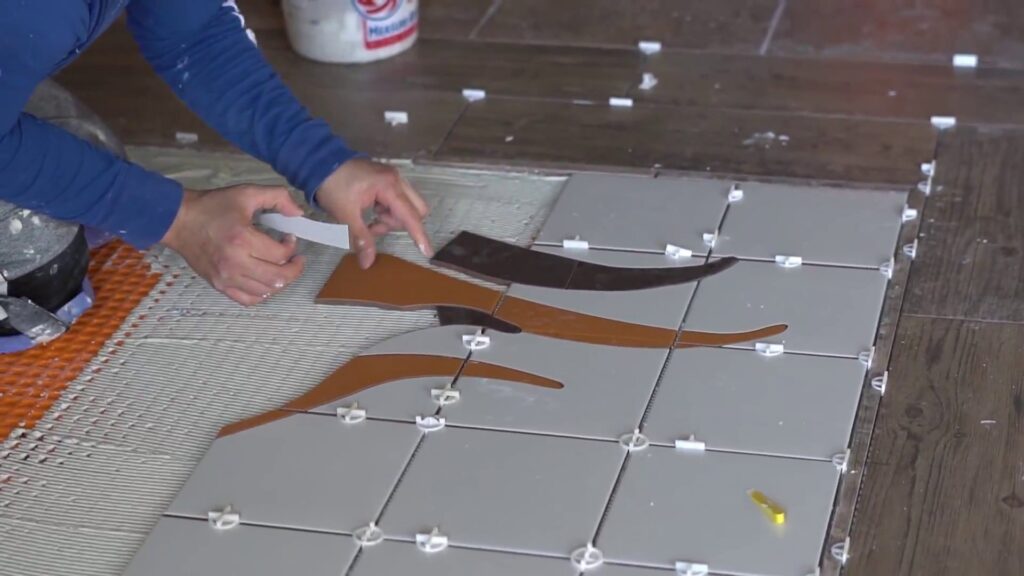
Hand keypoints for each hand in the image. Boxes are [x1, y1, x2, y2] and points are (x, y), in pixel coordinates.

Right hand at [162, 185, 304, 305]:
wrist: (178, 220)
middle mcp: (235, 263)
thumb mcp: (246, 193)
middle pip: (278, 278)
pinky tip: (265, 280)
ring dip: (280, 281)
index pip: (280, 255)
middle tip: (295, 259)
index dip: (292, 248)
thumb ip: (277, 197)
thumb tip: (298, 213)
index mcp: (242, 239)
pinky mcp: (219, 285)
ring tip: (281, 268)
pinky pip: (248, 299)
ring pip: (266, 291)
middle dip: (294, 269)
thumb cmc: (212, 206)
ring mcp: (226, 278)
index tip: (289, 238)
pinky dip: (262, 293)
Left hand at [315, 158, 431, 267]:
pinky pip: (397, 201)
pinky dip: (387, 211)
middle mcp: (396, 180)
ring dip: (390, 219)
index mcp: (389, 186)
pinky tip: (371, 211)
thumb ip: (361, 238)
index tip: (427, 252)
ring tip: (368, 220)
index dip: (419, 235)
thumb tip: (367, 263)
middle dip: (398, 224)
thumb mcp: (345, 214)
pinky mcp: (387, 180)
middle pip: (414, 210)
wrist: (320, 162)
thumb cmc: (333, 185)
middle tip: (375, 226)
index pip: (410, 215)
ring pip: (406, 207)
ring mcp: (393, 178)